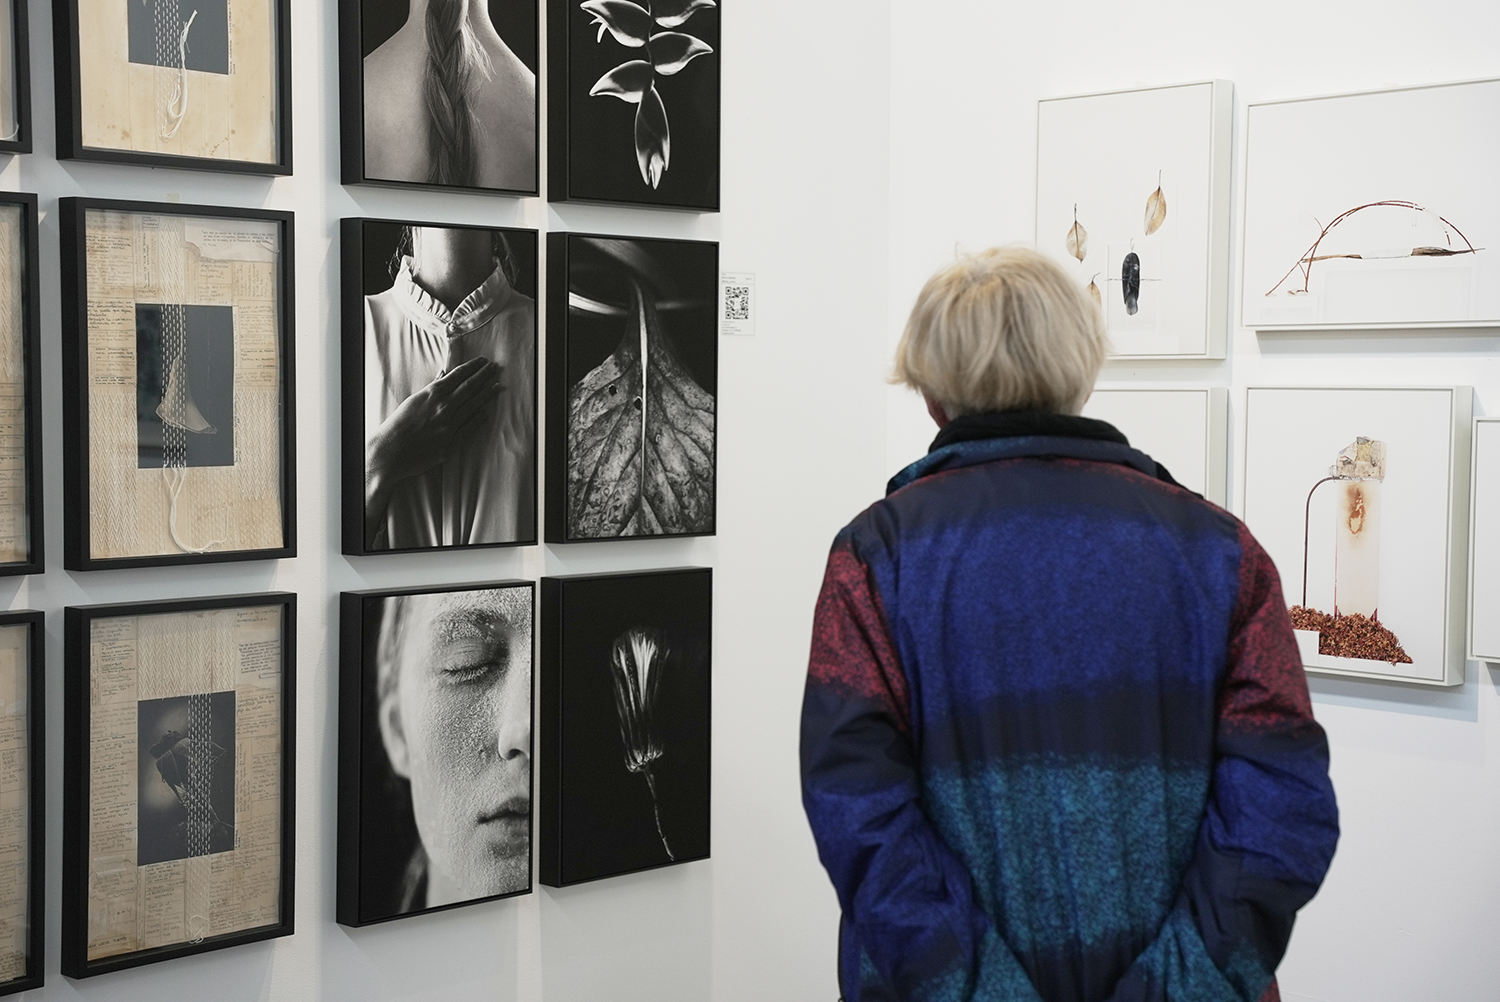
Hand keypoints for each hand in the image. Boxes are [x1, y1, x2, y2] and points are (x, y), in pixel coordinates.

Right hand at [366, 357, 500, 517]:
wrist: (392, 450)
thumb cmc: (399, 424)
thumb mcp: (414, 400)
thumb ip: (432, 389)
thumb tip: (444, 376)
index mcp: (433, 394)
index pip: (458, 375)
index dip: (472, 367)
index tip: (482, 361)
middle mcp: (444, 407)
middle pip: (469, 388)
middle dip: (484, 376)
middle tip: (495, 368)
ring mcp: (449, 425)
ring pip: (473, 406)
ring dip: (487, 394)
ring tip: (497, 386)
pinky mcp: (451, 442)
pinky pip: (469, 427)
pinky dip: (479, 418)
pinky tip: (487, 411)